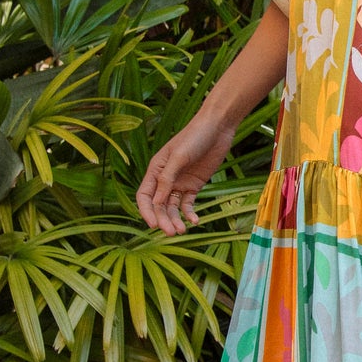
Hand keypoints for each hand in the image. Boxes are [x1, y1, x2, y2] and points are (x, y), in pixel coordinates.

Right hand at [135, 114, 235, 234]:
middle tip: (172, 233)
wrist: (217, 128)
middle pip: (159, 205)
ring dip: (176, 219)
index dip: (146, 211)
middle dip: (163, 219)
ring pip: (173, 207)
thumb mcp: (179, 157)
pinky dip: (190, 213)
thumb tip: (157, 201)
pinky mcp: (194, 185)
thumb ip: (167, 178)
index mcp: (155, 169)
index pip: (144, 196)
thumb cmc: (194, 137)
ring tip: (183, 230)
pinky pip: (188, 203)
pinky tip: (195, 220)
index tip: (153, 225)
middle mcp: (165, 178)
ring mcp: (180, 183)